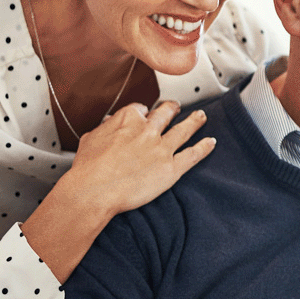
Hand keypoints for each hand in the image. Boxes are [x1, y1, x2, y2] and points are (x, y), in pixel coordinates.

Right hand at [67, 101, 214, 217]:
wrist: (95, 190)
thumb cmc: (88, 168)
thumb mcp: (90, 138)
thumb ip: (105, 128)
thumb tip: (110, 122)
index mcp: (128, 119)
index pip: (141, 110)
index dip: (144, 113)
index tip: (146, 115)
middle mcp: (148, 130)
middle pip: (166, 114)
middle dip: (172, 109)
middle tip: (176, 108)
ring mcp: (162, 148)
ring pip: (184, 130)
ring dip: (195, 121)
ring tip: (201, 116)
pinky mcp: (171, 167)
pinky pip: (193, 154)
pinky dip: (204, 147)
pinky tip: (211, 142)